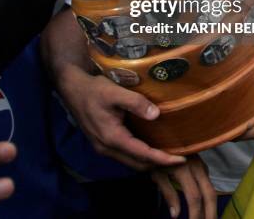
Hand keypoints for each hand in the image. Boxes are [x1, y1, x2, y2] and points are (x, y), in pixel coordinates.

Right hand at [57, 64, 184, 170]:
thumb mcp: (115, 92)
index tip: (181, 159)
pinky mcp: (101, 142)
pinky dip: (138, 154)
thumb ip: (135, 103)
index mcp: (112, 138)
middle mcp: (107, 148)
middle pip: (137, 164)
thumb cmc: (94, 89)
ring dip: (148, 160)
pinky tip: (148, 144)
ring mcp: (102, 147)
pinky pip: (124, 155)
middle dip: (158, 164)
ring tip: (166, 152)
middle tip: (178, 157)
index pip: (142, 154)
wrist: (72, 89)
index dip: (162, 159)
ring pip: (130, 161)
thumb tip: (156, 115)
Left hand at [151, 155, 215, 218]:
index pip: (194, 197)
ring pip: (211, 188)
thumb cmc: (156, 155)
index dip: (195, 214)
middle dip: (211, 214)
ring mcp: (201, 164)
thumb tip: (176, 215)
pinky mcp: (202, 164)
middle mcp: (196, 166)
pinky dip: (209, 197)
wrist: (162, 136)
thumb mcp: (157, 174)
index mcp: (184, 169)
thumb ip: (168, 194)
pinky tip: (206, 207)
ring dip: (212, 207)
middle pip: (209, 194)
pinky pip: (208, 182)